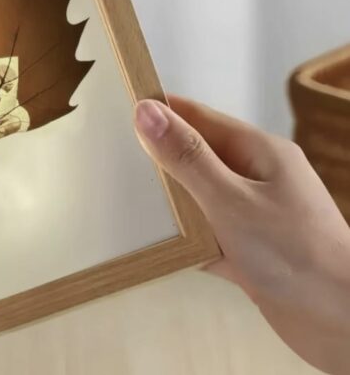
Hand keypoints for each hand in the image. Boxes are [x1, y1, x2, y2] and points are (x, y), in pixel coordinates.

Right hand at [134, 95, 349, 374]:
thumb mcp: (229, 199)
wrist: (342, 325)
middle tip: (109, 157)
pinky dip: (184, 236)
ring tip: (121, 197)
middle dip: (157, 157)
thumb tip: (145, 110)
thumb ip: (186, 156)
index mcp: (257, 150)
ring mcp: (253, 214)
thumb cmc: (293, 253)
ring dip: (168, 200)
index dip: (159, 112)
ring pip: (199, 196)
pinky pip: (207, 232)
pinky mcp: (249, 250)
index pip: (197, 117)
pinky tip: (154, 242)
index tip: (115, 110)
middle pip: (196, 156)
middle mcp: (256, 177)